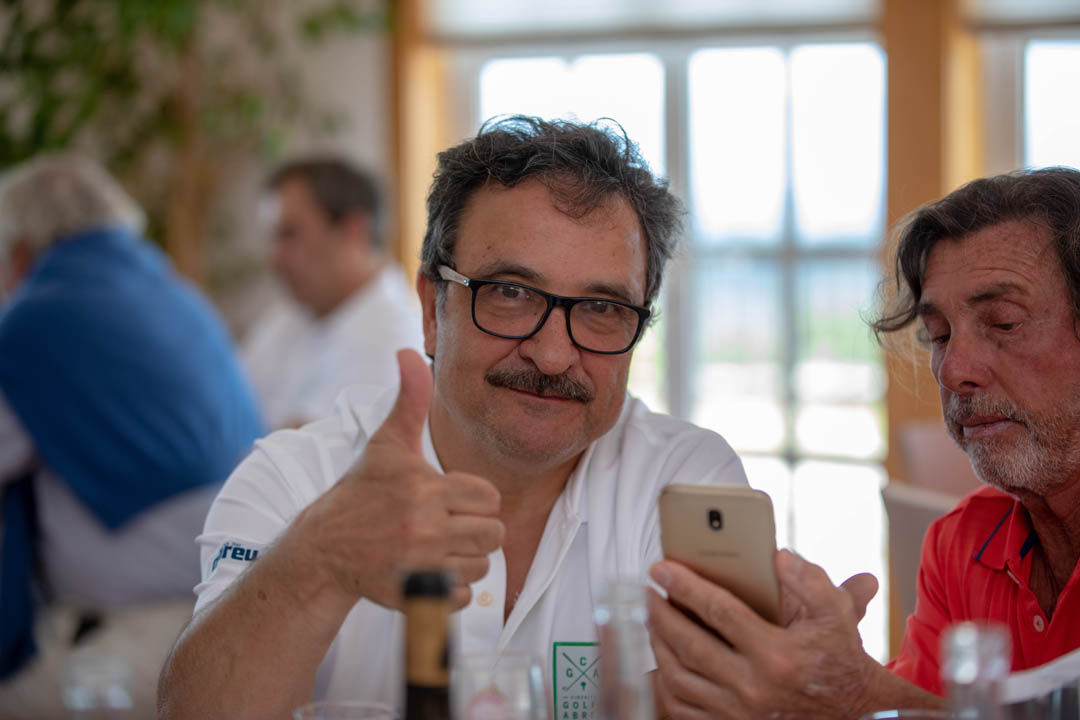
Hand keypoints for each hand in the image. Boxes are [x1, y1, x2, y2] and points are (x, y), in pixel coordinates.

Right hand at [294, 349, 504, 610]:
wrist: (323, 547)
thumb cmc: (362, 491)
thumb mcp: (387, 443)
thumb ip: (410, 399)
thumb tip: (408, 351)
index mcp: (426, 489)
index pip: (489, 498)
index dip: (474, 498)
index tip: (451, 498)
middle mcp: (424, 527)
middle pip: (493, 534)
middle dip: (475, 529)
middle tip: (448, 524)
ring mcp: (419, 564)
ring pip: (482, 566)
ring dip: (466, 558)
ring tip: (439, 546)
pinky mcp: (413, 595)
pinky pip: (464, 598)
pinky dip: (453, 589)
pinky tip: (431, 570)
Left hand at [647, 550, 881, 719]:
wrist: (853, 715)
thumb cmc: (839, 659)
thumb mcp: (837, 615)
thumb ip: (811, 582)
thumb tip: (778, 556)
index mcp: (776, 655)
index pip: (718, 611)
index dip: (685, 586)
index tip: (662, 568)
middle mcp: (753, 687)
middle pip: (689, 644)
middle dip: (660, 614)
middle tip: (648, 591)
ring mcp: (739, 713)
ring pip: (679, 678)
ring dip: (657, 645)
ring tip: (652, 620)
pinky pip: (682, 709)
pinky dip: (664, 683)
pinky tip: (661, 660)